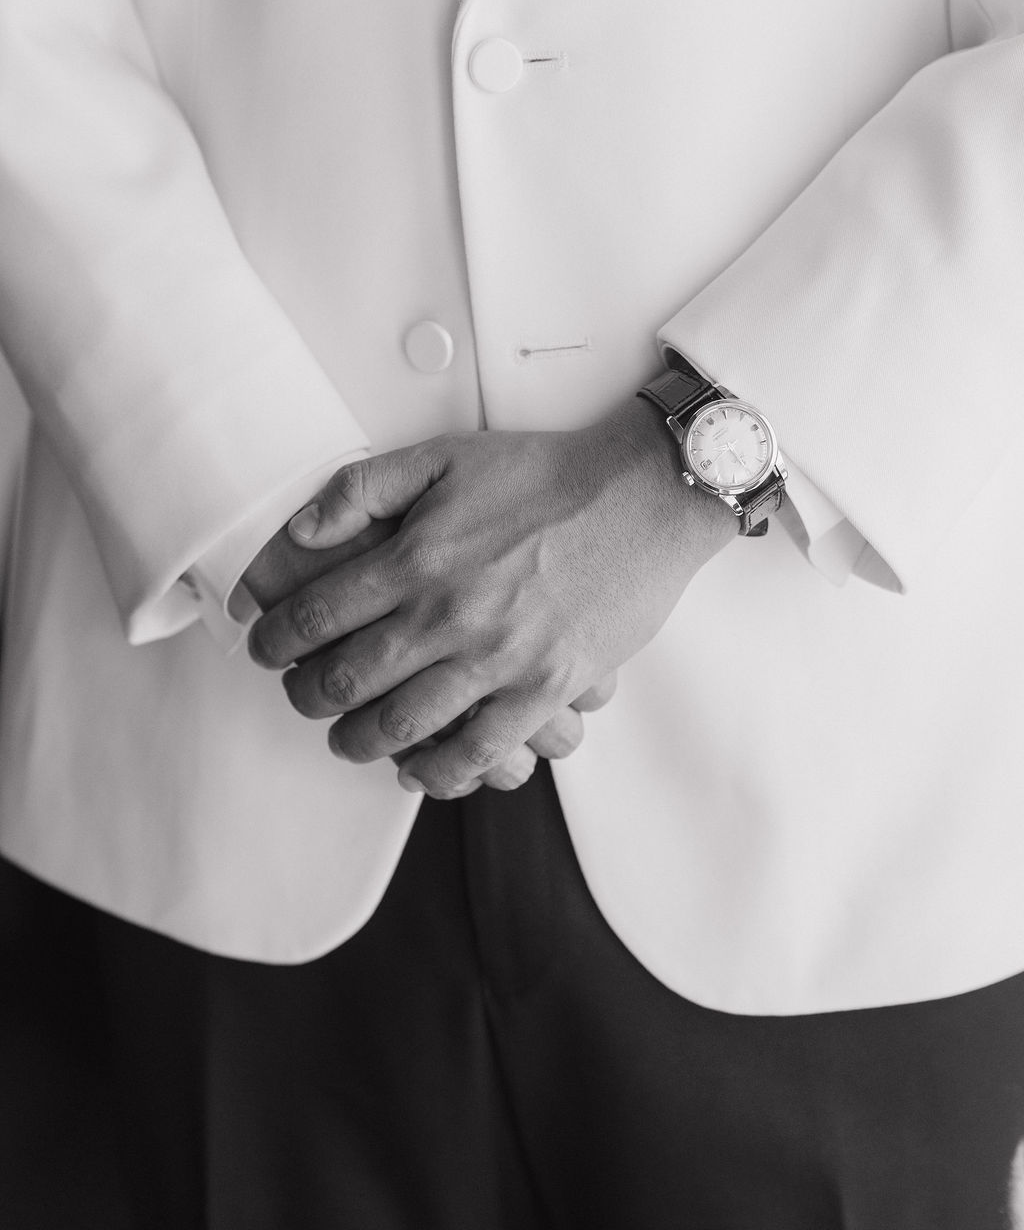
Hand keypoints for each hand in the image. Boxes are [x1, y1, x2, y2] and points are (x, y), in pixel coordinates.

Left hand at [241, 493, 616, 796]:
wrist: (643, 495)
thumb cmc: (549, 475)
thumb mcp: (445, 456)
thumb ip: (364, 488)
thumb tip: (301, 531)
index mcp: (417, 559)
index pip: (318, 615)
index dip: (275, 640)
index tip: (264, 648)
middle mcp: (448, 616)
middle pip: (345, 680)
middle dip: (304, 697)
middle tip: (298, 696)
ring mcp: (498, 659)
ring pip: (401, 726)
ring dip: (357, 741)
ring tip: (346, 738)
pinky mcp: (545, 689)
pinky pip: (478, 753)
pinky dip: (437, 773)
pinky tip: (416, 769)